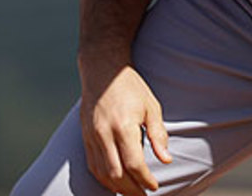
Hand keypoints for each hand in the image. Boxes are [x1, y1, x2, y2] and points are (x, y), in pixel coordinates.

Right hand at [79, 63, 171, 195]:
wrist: (101, 68)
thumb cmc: (130, 86)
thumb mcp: (151, 106)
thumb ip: (158, 134)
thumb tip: (166, 159)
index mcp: (123, 125)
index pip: (134, 163)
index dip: (145, 180)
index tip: (155, 186)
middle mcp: (104, 133)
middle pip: (116, 174)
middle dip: (132, 190)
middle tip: (144, 195)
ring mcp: (91, 135)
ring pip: (101, 173)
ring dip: (117, 187)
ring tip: (131, 193)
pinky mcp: (85, 135)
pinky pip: (92, 164)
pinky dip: (103, 178)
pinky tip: (115, 182)